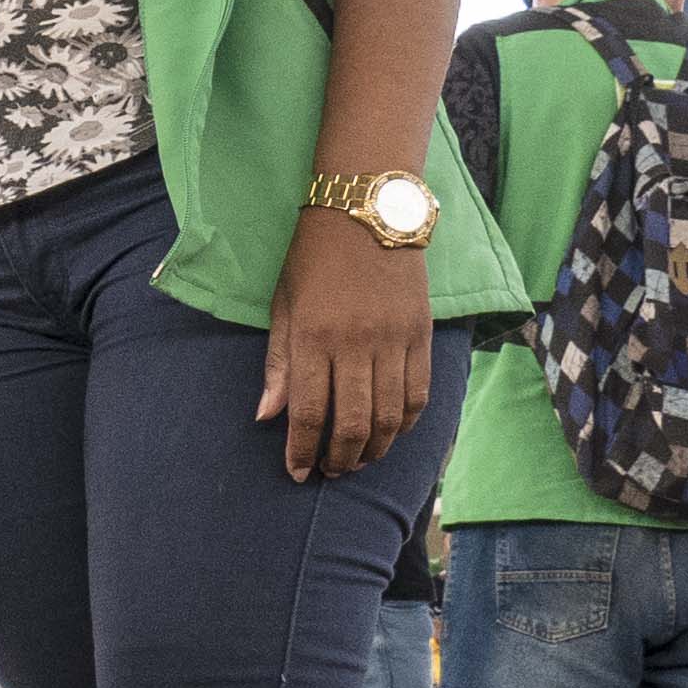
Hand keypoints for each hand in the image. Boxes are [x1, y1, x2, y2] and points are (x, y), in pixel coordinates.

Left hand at [256, 209, 432, 482]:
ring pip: (389, 417)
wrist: (367, 214)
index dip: (301, 451)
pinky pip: (418, 394)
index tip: (298, 472)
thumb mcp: (283, 307)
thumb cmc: (313, 260)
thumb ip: (278, 364)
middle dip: (340, 459)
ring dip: (373, 449)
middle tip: (330, 471)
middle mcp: (355, 345)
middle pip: (353, 424)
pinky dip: (405, 423)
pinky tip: (390, 433)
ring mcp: (393, 342)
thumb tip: (267, 416)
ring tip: (359, 461)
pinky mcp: (421, 336)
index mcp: (313, 338)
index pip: (308, 413)